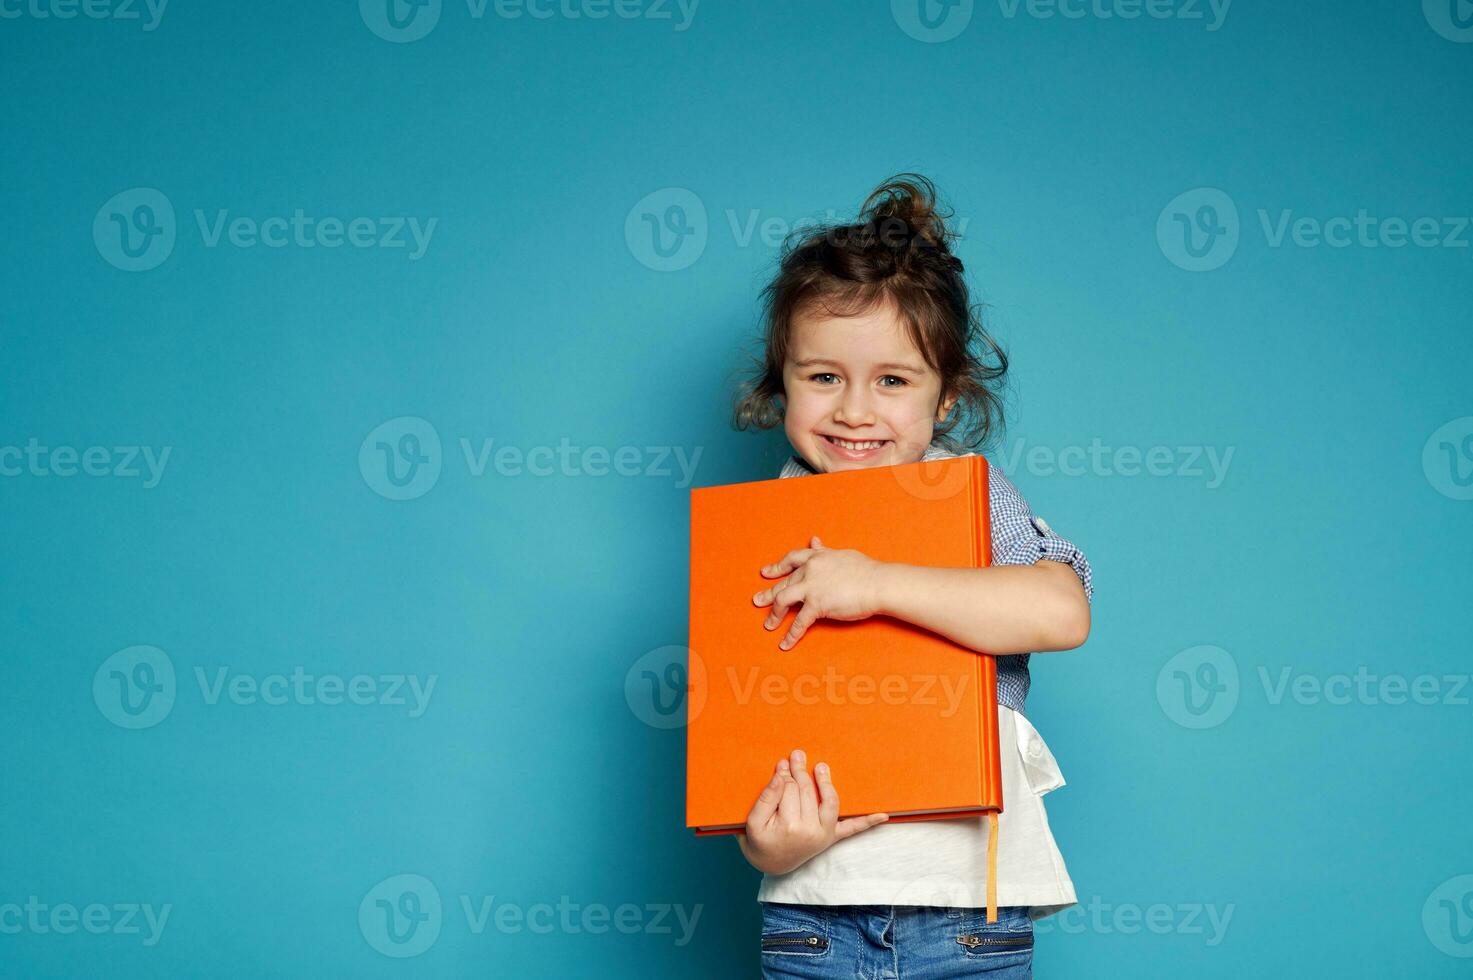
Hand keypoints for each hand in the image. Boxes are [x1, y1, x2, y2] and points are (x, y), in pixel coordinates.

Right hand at [736, 748, 888, 874]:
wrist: (770, 865)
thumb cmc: (759, 842)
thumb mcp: (752, 822)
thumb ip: (766, 798)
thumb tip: (781, 775)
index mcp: (790, 827)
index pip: (789, 791)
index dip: (785, 775)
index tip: (782, 763)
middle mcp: (811, 831)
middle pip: (807, 792)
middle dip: (801, 772)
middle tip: (797, 755)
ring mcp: (824, 835)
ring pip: (830, 802)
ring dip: (827, 783)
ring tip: (822, 767)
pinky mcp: (831, 839)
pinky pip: (851, 830)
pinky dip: (867, 823)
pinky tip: (883, 816)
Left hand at [752, 536, 888, 649]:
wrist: (878, 583)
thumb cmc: (865, 570)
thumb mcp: (842, 555)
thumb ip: (825, 550)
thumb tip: (814, 539)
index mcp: (816, 557)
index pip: (791, 560)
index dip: (777, 567)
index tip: (766, 573)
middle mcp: (809, 570)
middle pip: (783, 583)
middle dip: (768, 594)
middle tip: (757, 601)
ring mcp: (811, 587)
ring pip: (782, 600)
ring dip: (773, 614)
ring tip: (768, 625)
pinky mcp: (817, 605)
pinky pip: (799, 622)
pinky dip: (790, 635)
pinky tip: (784, 644)